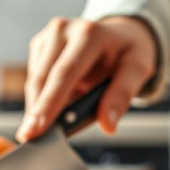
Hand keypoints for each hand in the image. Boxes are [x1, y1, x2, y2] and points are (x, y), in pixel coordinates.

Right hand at [16, 16, 157, 142]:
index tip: (35, 130)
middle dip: (36, 112)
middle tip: (31, 140)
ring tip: (53, 125)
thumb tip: (108, 125)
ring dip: (40, 107)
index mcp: (89, 34)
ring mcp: (48, 36)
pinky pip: (35, 80)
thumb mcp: (137, 70)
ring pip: (34, 82)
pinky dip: (42, 98)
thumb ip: (122, 96)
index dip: (48, 104)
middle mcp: (63, 30)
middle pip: (42, 79)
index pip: (64, 74)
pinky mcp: (39, 44)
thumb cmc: (128, 53)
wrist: (121, 34)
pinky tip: (54, 106)